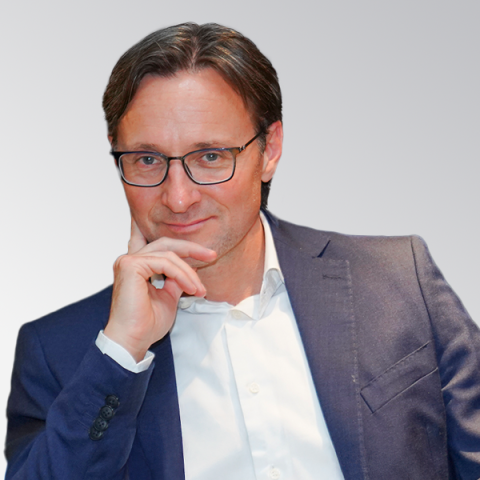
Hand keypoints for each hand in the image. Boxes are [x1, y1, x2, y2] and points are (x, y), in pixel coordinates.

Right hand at [104, 218, 216, 361]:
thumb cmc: (146, 324)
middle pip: (166, 243)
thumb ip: (176, 280)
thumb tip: (192, 267)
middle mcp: (130, 260)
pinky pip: (165, 263)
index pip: (163, 248)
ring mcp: (129, 261)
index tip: (208, 255)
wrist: (133, 340)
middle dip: (191, 248)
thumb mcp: (169, 297)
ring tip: (199, 289)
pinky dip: (181, 275)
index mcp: (137, 267)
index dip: (186, 248)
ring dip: (188, 272)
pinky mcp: (131, 266)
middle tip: (211, 255)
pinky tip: (191, 288)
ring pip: (168, 255)